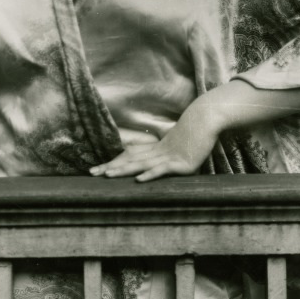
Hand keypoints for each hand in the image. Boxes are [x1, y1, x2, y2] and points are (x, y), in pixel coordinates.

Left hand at [88, 100, 219, 182]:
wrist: (207, 119)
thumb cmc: (196, 131)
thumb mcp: (180, 144)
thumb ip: (171, 153)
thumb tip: (165, 157)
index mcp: (156, 149)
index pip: (130, 156)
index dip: (114, 162)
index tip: (98, 169)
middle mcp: (158, 153)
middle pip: (130, 160)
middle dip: (110, 167)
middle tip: (92, 173)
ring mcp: (168, 157)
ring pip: (141, 164)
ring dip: (124, 170)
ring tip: (108, 175)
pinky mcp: (180, 164)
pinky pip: (162, 170)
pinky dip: (150, 174)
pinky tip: (139, 180)